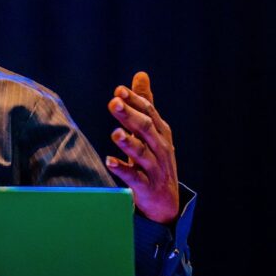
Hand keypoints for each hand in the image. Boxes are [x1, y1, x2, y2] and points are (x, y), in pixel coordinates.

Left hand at [105, 71, 178, 223]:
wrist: (166, 201)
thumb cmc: (155, 158)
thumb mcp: (152, 129)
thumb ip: (145, 103)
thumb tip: (140, 74)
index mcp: (159, 131)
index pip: (148, 112)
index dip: (134, 101)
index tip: (118, 90)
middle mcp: (160, 147)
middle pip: (145, 128)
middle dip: (129, 115)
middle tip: (113, 103)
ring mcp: (155, 167)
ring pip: (142, 152)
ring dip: (128, 142)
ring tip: (114, 133)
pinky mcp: (147, 186)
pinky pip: (135, 177)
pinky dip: (123, 169)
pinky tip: (109, 161)